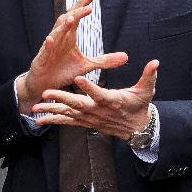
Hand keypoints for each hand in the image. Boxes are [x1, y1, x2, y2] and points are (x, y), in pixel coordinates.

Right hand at [16, 0, 127, 110]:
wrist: (46, 84)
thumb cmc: (64, 70)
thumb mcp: (87, 65)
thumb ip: (105, 60)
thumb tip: (126, 56)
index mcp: (69, 36)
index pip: (77, 15)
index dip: (84, 4)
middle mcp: (59, 38)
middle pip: (67, 19)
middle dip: (76, 12)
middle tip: (88, 6)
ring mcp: (50, 47)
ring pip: (56, 32)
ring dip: (63, 26)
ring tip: (71, 19)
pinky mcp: (42, 59)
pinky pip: (45, 50)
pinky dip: (48, 44)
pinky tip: (51, 39)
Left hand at [33, 59, 159, 139]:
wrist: (136, 128)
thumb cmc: (140, 106)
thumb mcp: (147, 91)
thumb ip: (149, 76)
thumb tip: (156, 62)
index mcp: (111, 100)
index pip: (99, 93)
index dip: (89, 86)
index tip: (78, 77)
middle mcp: (97, 111)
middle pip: (77, 105)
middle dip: (60, 99)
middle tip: (46, 93)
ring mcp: (90, 118)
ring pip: (68, 115)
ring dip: (51, 111)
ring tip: (35, 109)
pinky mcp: (85, 122)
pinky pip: (67, 122)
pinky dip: (53, 120)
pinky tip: (39, 120)